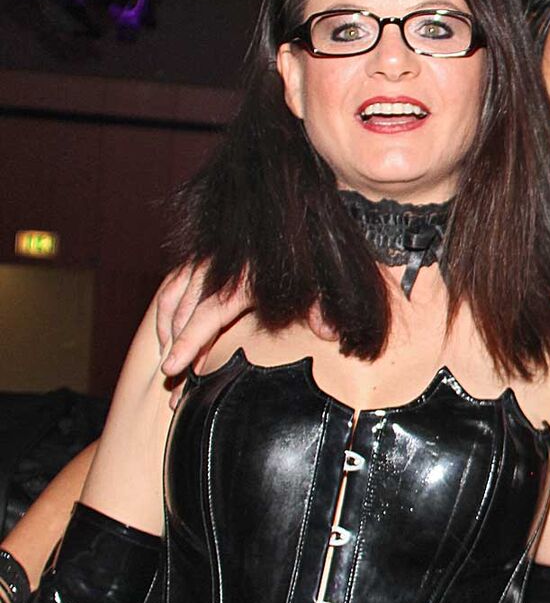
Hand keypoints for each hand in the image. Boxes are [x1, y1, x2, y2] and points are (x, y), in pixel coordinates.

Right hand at [155, 263, 336, 402]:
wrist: (288, 216)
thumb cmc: (300, 249)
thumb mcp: (315, 280)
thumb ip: (319, 307)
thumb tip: (331, 333)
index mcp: (239, 281)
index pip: (205, 317)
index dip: (187, 344)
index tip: (171, 368)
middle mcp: (216, 271)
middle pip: (184, 316)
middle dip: (175, 350)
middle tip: (175, 386)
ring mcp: (205, 261)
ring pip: (171, 300)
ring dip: (167, 333)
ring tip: (171, 364)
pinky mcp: (200, 256)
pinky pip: (172, 284)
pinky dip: (166, 310)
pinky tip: (168, 332)